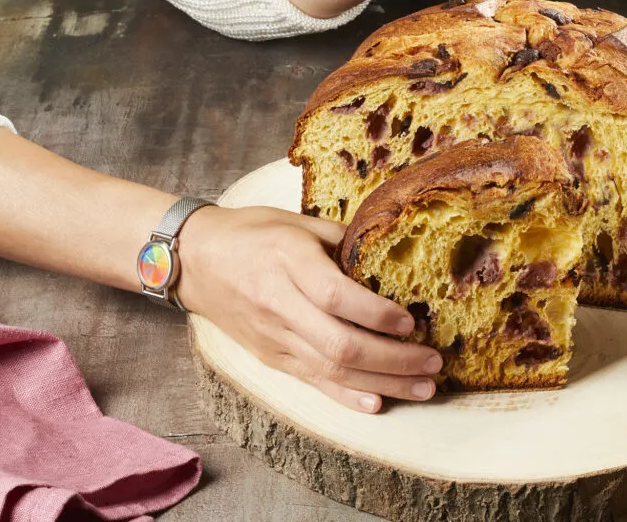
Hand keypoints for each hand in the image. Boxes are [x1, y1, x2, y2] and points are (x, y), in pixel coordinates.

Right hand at [175, 206, 442, 413]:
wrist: (193, 261)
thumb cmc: (251, 233)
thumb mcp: (298, 222)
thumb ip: (345, 238)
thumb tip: (394, 253)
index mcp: (289, 262)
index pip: (336, 297)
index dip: (377, 314)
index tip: (412, 322)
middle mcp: (280, 304)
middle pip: (340, 344)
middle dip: (394, 360)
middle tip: (434, 363)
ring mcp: (274, 337)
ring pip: (332, 370)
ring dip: (383, 383)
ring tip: (424, 388)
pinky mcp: (271, 357)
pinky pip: (313, 382)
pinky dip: (347, 396)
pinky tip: (379, 403)